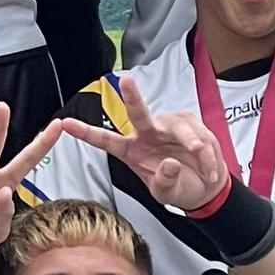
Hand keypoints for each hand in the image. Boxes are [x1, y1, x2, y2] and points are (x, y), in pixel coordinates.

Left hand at [61, 76, 226, 210]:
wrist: (205, 187)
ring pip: (178, 127)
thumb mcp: (166, 193)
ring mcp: (167, 126)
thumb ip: (164, 181)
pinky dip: (208, 153)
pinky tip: (209, 168)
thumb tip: (170, 163)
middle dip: (132, 96)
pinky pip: (199, 134)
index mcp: (130, 150)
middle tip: (126, 81)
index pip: (104, 140)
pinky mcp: (188, 122)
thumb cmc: (179, 187)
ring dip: (193, 144)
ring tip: (202, 162)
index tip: (65, 123)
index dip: (85, 132)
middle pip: (137, 113)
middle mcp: (145, 133)